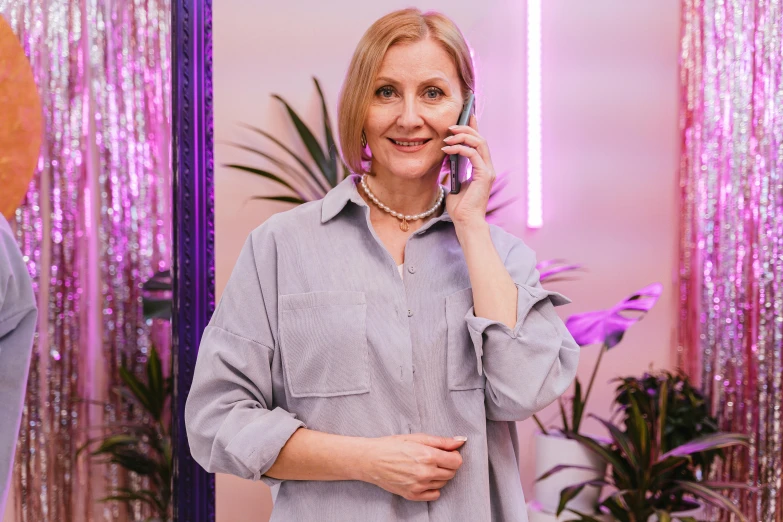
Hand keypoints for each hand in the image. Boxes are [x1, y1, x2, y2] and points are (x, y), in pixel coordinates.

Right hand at [359, 433, 465, 500]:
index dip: (453, 455)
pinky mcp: (413, 495)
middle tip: (434, 458)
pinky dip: (433, 487)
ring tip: (425, 466)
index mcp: (428, 455)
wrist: (371, 460)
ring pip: (444, 483)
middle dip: (447, 465)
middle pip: (452, 473)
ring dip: (439, 475)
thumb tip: (461, 441)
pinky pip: (435, 495)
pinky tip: (423, 478)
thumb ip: (441, 441)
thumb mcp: (417, 438)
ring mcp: (419, 486)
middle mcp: (425, 472)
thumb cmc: (392, 446)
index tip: (446, 453)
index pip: (457, 461)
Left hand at [442, 113, 495, 227]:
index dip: (474, 127)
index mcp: (482, 168)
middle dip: (466, 129)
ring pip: (479, 143)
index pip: (479, 143)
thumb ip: (454, 171)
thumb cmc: (460, 207)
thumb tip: (446, 158)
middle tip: (450, 127)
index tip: (466, 115)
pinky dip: (460, 149)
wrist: (465, 222)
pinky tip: (448, 149)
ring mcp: (487, 171)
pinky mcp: (484, 176)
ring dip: (462, 137)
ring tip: (447, 137)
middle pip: (480, 139)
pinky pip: (473, 155)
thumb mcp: (454, 184)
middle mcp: (488, 168)